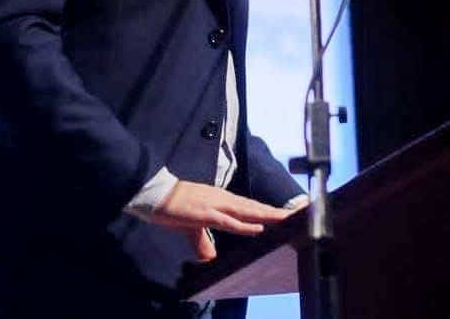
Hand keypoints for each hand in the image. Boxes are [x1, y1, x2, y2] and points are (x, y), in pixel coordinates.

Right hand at [151, 180, 292, 260]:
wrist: (153, 193)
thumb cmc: (172, 206)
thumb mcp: (190, 226)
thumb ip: (202, 240)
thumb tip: (209, 256)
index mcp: (220, 200)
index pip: (248, 206)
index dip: (266, 211)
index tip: (284, 215)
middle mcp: (222, 199)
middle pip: (253, 207)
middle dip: (274, 211)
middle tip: (296, 214)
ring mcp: (214, 204)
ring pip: (246, 211)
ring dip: (266, 215)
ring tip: (285, 219)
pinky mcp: (204, 213)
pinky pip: (228, 221)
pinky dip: (244, 225)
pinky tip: (257, 227)